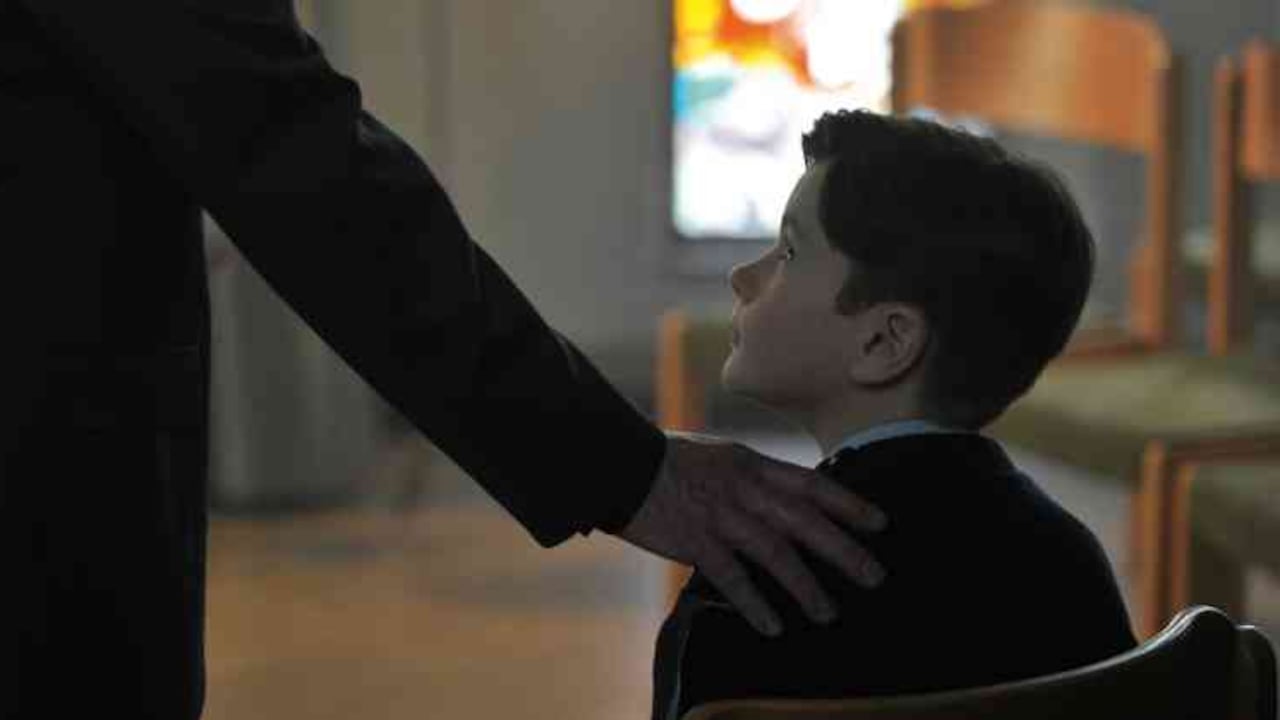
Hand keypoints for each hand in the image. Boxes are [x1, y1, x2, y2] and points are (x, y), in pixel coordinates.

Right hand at [613, 431, 887, 635]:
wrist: (620, 464)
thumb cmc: (667, 461)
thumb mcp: (720, 455)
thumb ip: (752, 476)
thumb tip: (783, 497)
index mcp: (752, 465)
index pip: (810, 483)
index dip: (847, 503)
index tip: (879, 522)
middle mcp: (744, 489)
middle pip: (805, 521)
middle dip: (844, 550)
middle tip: (874, 576)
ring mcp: (721, 515)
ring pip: (776, 553)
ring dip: (805, 586)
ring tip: (827, 612)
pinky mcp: (695, 540)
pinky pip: (732, 578)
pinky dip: (755, 603)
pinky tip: (773, 626)